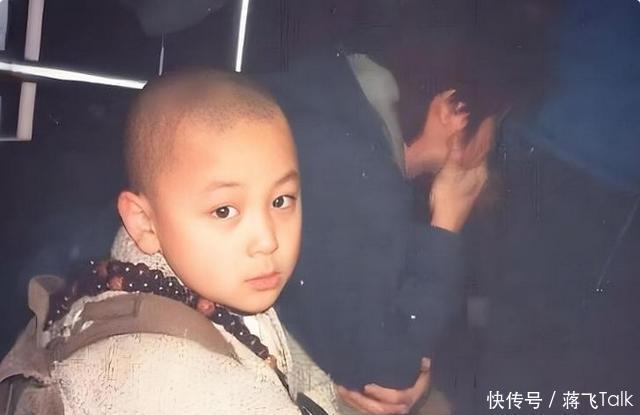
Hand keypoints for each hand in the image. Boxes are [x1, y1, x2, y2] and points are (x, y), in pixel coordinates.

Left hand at [336, 358, 430, 413]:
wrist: (416, 396)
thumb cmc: (417, 381)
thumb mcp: (423, 374)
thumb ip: (423, 367)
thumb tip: (425, 360)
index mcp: (408, 398)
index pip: (395, 398)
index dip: (381, 394)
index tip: (367, 386)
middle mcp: (397, 408)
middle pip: (378, 409)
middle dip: (361, 400)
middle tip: (348, 388)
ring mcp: (386, 411)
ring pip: (368, 411)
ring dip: (354, 401)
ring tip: (342, 388)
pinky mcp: (376, 411)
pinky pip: (363, 410)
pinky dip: (352, 402)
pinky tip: (343, 392)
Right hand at [429, 116, 495, 232]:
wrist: (446, 223)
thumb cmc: (448, 198)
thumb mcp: (450, 173)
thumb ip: (456, 152)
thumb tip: (460, 131)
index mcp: (480, 170)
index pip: (485, 145)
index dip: (486, 131)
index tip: (488, 116)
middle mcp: (481, 175)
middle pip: (481, 152)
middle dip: (479, 137)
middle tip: (475, 121)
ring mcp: (474, 182)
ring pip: (476, 159)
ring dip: (472, 147)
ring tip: (468, 133)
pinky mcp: (466, 187)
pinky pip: (469, 166)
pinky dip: (467, 157)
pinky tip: (461, 154)